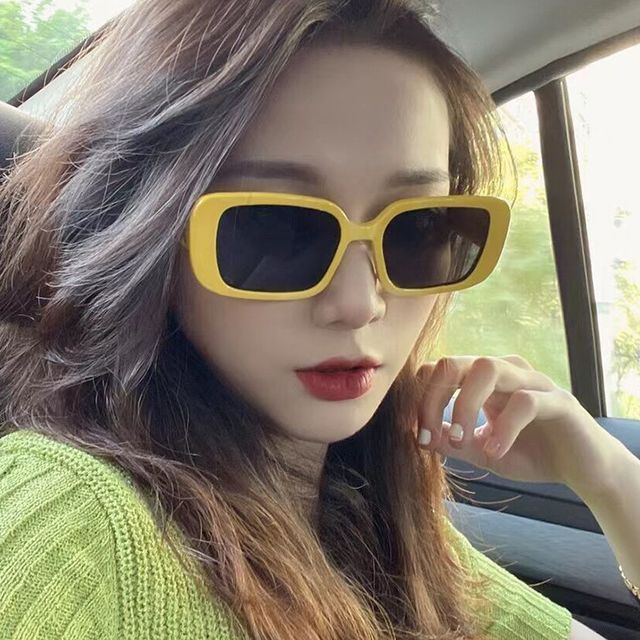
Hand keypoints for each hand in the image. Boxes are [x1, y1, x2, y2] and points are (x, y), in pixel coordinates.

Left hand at [415, 355, 616, 488]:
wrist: (582, 469)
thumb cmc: (529, 453)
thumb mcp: (480, 450)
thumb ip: (450, 442)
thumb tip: (415, 436)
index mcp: (481, 379)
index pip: (437, 370)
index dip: (419, 399)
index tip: (417, 434)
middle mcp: (504, 371)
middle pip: (453, 362)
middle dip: (432, 399)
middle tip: (428, 435)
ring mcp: (531, 381)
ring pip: (486, 369)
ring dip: (464, 405)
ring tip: (461, 442)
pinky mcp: (557, 400)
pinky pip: (525, 402)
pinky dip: (504, 428)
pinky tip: (496, 451)